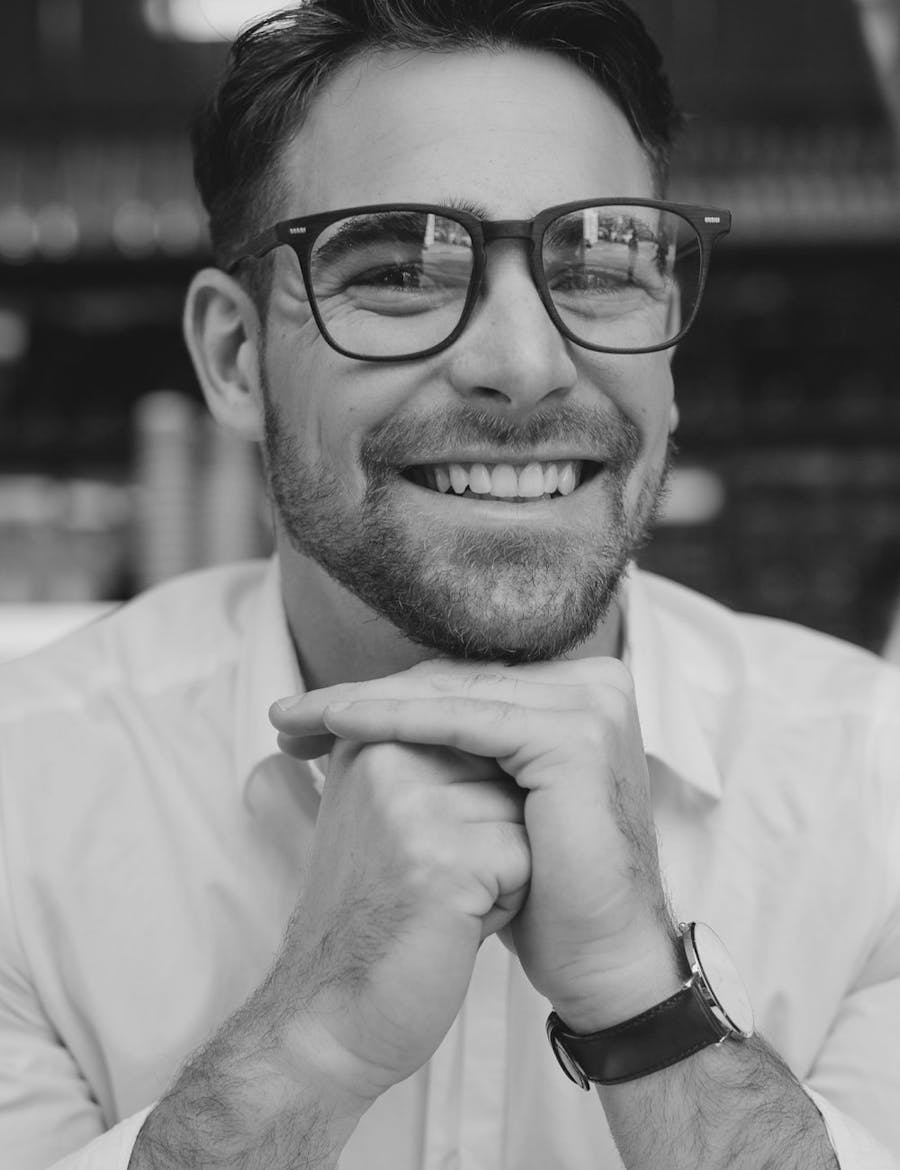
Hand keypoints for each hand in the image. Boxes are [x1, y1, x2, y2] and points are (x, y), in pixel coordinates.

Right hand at [265, 698, 529, 1107]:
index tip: (422, 849)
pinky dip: (508, 900)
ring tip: (443, 900)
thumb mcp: (386, 809)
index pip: (480, 730)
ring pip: (522, 811)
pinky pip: (527, 858)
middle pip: (506, 767)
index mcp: (371, 735)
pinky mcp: (444, 859)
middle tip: (434, 877)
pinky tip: (455, 924)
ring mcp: (411, 805)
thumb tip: (513, 706)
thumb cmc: (376, 910)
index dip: (475, 802)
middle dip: (495, 827)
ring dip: (504, 864)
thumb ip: (430, 750)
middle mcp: (385, 756)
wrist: (332, 1011)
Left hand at [272, 657, 679, 1036]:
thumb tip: (364, 718)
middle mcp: (590, 686)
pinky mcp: (571, 734)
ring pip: (449, 695)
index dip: (380, 698)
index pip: (459, 684)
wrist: (599, 959)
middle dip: (359, 698)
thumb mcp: (489, 806)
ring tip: (295, 717)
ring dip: (363, 702)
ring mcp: (588, 705)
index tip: (305, 720)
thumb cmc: (541, 891)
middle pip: (450, 684)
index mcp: (574, 694)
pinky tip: (338, 722)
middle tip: (284, 715)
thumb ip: (453, 754)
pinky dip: (395, 718)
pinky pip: (462, 720)